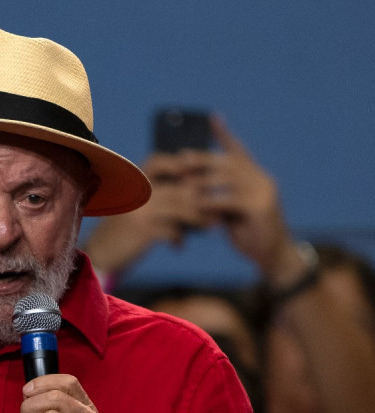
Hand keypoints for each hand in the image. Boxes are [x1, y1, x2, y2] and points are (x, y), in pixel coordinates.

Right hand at [84, 152, 207, 274]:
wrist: (98, 254)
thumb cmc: (121, 232)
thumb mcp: (134, 210)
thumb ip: (156, 198)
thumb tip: (193, 193)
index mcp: (132, 183)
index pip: (158, 161)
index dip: (179, 164)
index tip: (196, 176)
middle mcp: (135, 193)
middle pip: (177, 188)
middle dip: (200, 198)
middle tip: (216, 208)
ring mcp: (138, 211)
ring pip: (178, 208)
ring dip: (197, 219)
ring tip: (208, 227)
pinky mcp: (140, 231)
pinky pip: (170, 229)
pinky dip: (178, 238)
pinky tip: (179, 246)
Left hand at [193, 118, 303, 283]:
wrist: (272, 255)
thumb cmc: (248, 232)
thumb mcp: (231, 210)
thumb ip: (218, 194)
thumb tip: (190, 182)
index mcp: (255, 176)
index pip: (238, 150)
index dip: (225, 134)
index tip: (211, 117)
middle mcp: (262, 178)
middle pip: (228, 162)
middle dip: (203, 159)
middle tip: (181, 158)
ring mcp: (264, 191)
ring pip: (227, 179)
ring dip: (202, 181)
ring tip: (183, 183)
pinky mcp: (261, 207)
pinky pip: (229, 200)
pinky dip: (210, 202)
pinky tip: (196, 204)